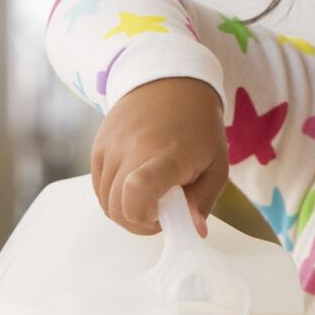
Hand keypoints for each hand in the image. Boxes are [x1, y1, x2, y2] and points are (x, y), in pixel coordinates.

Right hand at [91, 77, 227, 235]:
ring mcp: (110, 148)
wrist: (170, 82)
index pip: (139, 189)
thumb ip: (204, 201)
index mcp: (167, 154)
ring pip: (106, 203)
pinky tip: (138, 187)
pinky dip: (116, 198)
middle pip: (118, 208)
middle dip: (140, 222)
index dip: (144, 216)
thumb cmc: (199, 126)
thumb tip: (194, 232)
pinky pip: (99, 189)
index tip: (162, 215)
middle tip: (164, 211)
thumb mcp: (216, 164)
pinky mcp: (97, 148)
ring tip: (153, 197)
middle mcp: (131, 149)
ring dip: (128, 211)